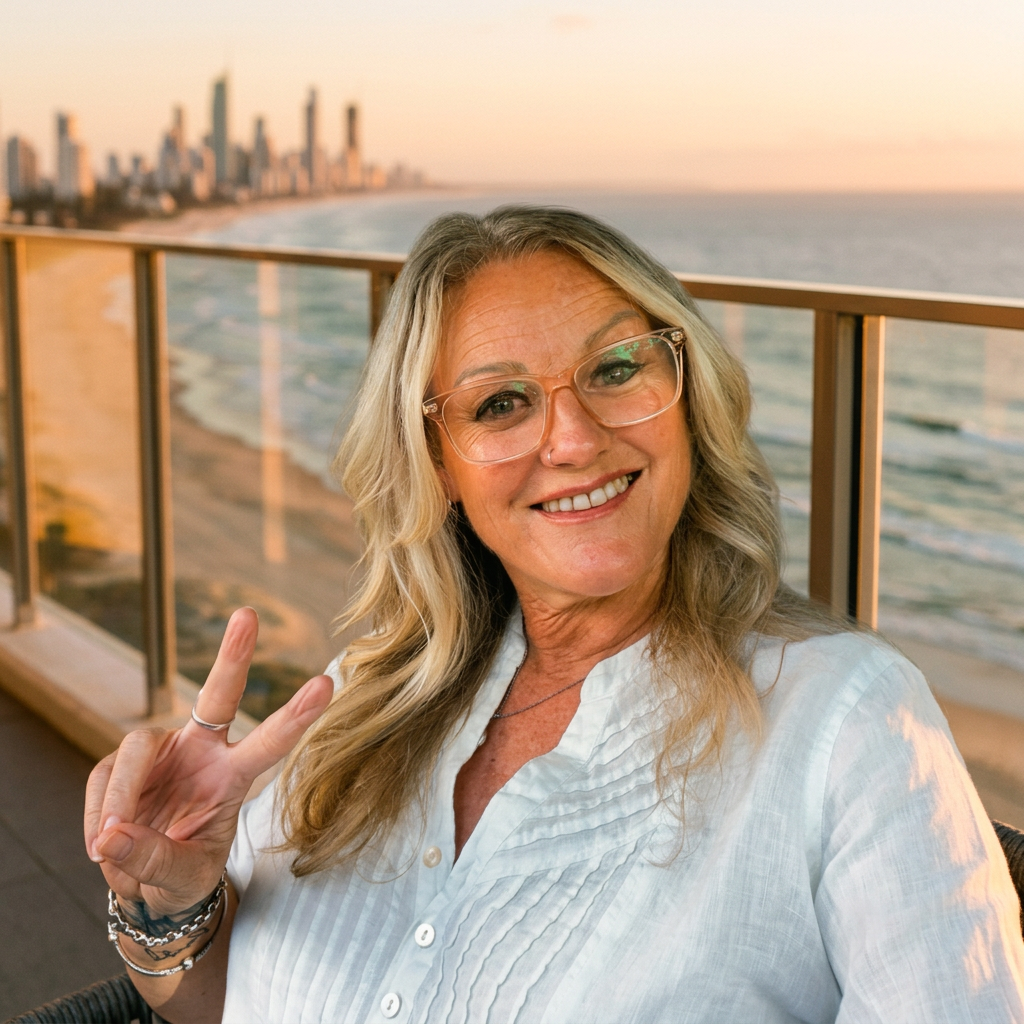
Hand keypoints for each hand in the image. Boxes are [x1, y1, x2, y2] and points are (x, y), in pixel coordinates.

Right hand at [84, 607, 332, 916]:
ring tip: (108, 845)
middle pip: (218, 695)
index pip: (270, 742)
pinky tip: (101, 844)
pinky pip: (103, 779)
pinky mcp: (122, 764)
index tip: (326, 682)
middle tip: (247, 615)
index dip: (296, 714)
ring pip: (136, 747)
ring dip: (122, 796)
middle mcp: (203, 752)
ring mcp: (162, 753)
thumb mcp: (182, 876)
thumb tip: (110, 835)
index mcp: (234, 776)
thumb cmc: (182, 874)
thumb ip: (153, 858)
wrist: (149, 884)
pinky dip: (97, 814)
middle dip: (233, 656)